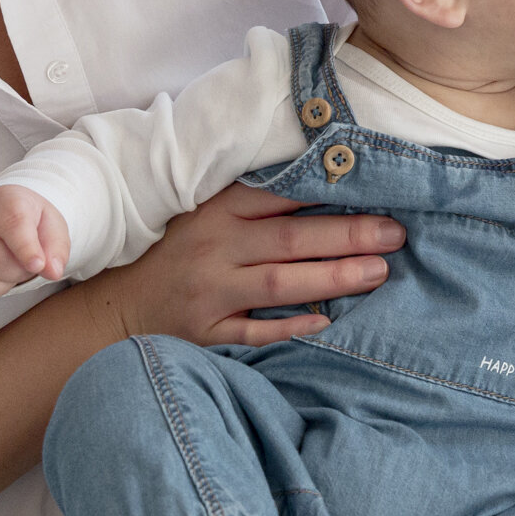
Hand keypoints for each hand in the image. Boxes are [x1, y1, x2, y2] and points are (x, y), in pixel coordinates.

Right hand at [0, 185, 70, 309]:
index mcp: (3, 201)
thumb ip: (56, 248)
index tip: (38, 265)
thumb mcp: (52, 227)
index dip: (26, 249)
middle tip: (24, 266)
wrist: (0, 216)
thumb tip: (52, 271)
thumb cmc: (29, 223)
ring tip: (7, 275)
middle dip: (17, 273)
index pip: (12, 224)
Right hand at [78, 181, 405, 349]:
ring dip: (332, 278)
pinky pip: (253, 332)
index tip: (378, 189)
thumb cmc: (179, 252)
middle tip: (395, 234)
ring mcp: (210, 292)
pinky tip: (327, 323)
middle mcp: (214, 248)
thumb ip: (257, 200)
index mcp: (218, 211)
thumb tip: (330, 183)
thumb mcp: (208, 214)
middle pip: (290, 240)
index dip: (330, 193)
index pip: (281, 197)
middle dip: (347, 236)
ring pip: (278, 285)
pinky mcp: (205, 332)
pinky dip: (289, 328)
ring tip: (378, 273)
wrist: (119, 306)